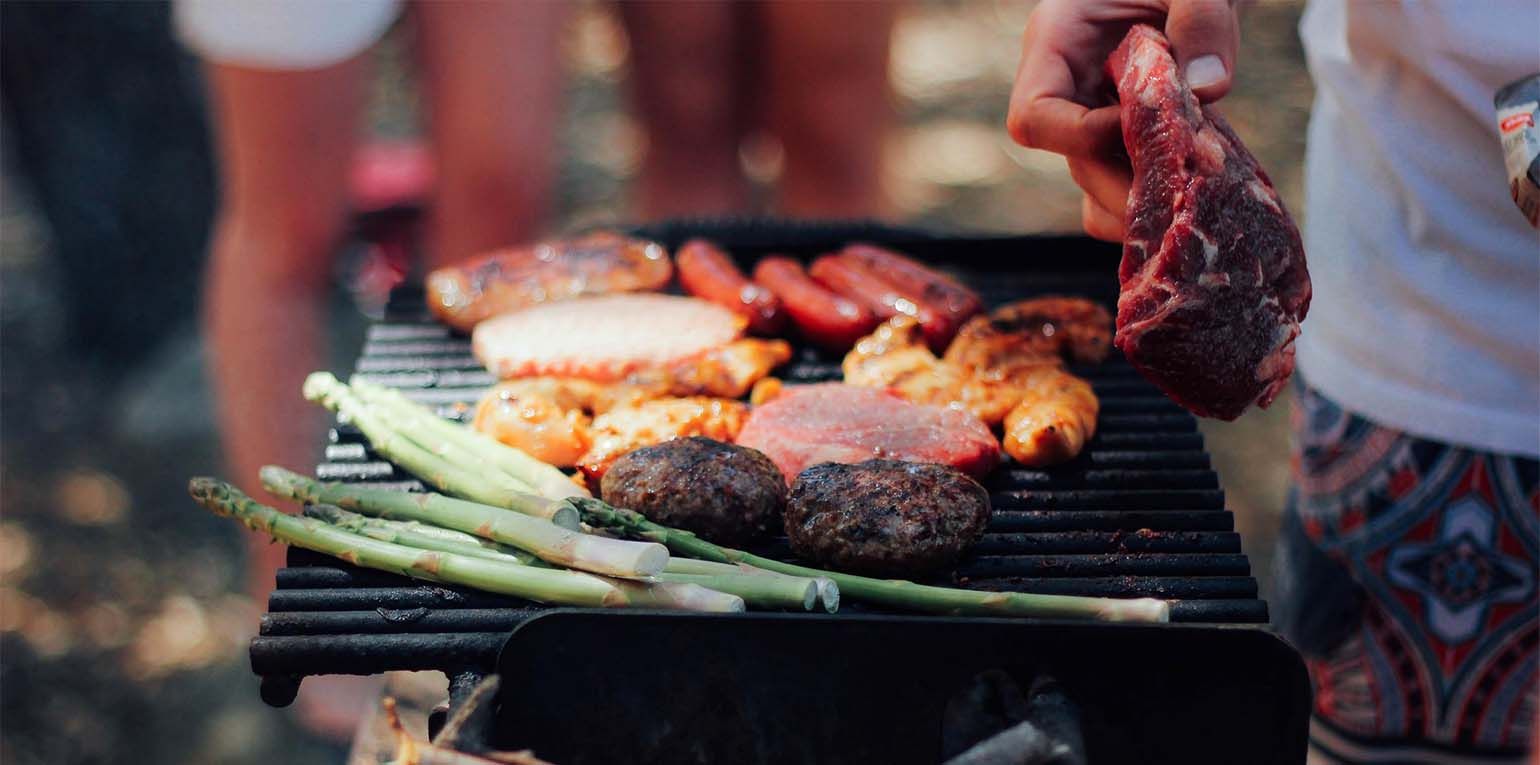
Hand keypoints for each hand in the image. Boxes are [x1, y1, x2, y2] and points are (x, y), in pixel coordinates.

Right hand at [1007, 0, 1239, 240]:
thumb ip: (1203, 18)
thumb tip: (1209, 88)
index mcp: (1058, 40)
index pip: (1035, 117)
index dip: (1083, 137)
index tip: (1146, 125)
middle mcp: (1071, 87)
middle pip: (1075, 163)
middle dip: (1130, 184)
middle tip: (1189, 195)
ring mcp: (1098, 115)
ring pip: (1099, 186)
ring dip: (1145, 202)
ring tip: (1199, 197)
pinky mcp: (1129, 136)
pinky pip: (1124, 188)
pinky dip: (1158, 202)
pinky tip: (1202, 189)